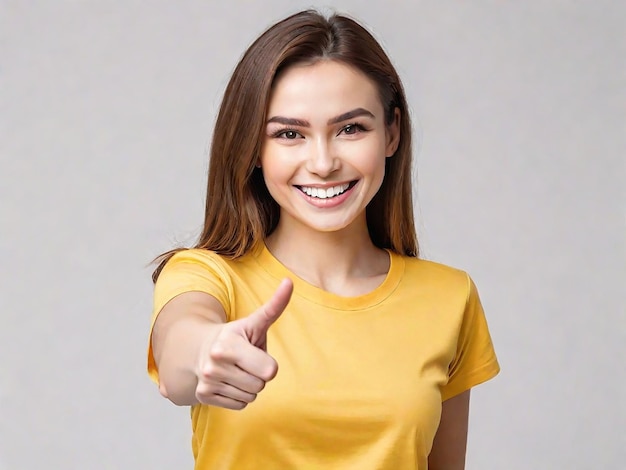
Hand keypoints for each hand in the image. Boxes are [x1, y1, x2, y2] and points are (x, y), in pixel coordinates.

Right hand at [195, 278, 292, 409]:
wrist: (200, 348)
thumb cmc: (237, 336)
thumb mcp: (255, 322)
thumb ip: (275, 305)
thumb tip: (290, 282)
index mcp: (229, 344)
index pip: (270, 371)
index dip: (269, 364)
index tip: (256, 352)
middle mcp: (214, 363)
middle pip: (261, 385)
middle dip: (259, 375)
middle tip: (247, 362)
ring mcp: (207, 380)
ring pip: (251, 397)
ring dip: (249, 385)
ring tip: (237, 370)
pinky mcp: (203, 396)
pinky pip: (240, 405)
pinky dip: (239, 395)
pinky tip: (229, 381)